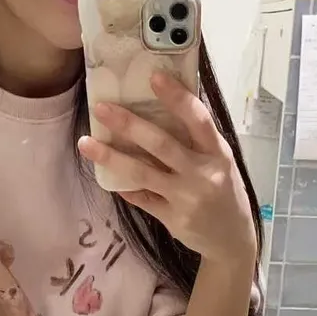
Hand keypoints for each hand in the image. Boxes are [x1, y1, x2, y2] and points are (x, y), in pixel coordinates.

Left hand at [78, 72, 256, 265]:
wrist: (231, 239)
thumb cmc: (224, 191)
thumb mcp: (220, 161)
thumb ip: (198, 139)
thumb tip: (166, 104)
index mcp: (217, 153)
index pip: (198, 119)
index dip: (177, 97)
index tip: (154, 76)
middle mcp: (201, 174)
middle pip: (161, 144)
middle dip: (129, 124)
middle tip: (101, 107)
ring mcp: (185, 198)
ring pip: (142, 173)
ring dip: (111, 157)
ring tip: (85, 142)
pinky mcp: (172, 219)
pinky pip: (141, 198)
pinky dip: (123, 186)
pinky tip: (106, 176)